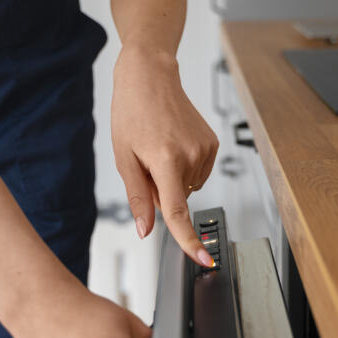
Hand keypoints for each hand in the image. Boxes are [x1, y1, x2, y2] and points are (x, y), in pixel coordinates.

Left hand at [112, 46, 218, 265]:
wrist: (151, 77)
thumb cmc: (132, 113)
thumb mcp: (124, 158)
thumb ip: (138, 197)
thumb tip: (146, 230)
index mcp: (166, 161)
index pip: (179, 212)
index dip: (189, 240)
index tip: (203, 259)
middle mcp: (191, 156)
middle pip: (177, 199)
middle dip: (161, 191)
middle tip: (146, 161)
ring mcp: (206, 150)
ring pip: (187, 187)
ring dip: (172, 178)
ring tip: (159, 148)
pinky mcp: (213, 144)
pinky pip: (197, 173)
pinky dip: (184, 168)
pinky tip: (173, 145)